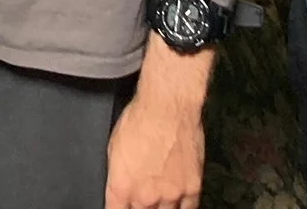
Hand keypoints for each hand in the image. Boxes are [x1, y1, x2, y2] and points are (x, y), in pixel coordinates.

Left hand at [105, 91, 202, 208]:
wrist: (168, 107)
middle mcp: (146, 196)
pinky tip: (178, 202)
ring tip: (160, 199)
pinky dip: (182, 206)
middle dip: (140, 207)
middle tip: (143, 197)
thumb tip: (121, 187)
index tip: (123, 206)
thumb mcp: (114, 147)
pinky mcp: (192, 188)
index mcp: (122, 186)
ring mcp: (171, 194)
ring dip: (161, 208)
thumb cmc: (139, 119)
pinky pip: (188, 208)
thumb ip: (118, 175)